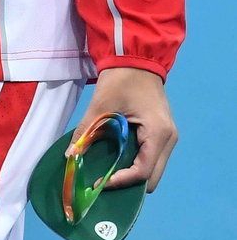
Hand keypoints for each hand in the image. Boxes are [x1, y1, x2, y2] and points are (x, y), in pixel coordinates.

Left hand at [65, 66, 176, 191]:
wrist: (135, 56)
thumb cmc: (121, 78)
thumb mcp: (101, 104)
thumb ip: (86, 131)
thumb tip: (70, 155)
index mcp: (158, 134)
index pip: (143, 172)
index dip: (121, 181)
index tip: (100, 182)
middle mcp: (169, 140)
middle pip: (152, 177)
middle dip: (129, 183)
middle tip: (104, 179)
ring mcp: (168, 137)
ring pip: (153, 170)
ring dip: (133, 173)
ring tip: (109, 170)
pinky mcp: (162, 133)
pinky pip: (152, 158)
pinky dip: (136, 162)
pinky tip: (118, 158)